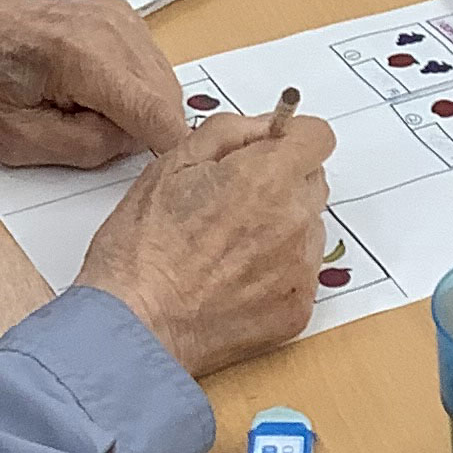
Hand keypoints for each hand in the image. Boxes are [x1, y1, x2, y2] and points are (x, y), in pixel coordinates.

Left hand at [0, 0, 185, 168]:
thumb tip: (132, 142)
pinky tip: (95, 89)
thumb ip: (83, 148)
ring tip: (86, 107)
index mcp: (79, 56)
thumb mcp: (16, 141)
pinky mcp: (124, 15)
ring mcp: (121, 16)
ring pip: (165, 83)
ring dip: (138, 108)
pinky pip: (153, 65)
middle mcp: (110, 27)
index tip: (173, 171)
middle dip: (140, 129)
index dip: (171, 145)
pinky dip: (135, 88)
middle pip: (166, 98)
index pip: (154, 109)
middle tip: (88, 132)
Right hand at [77, 108, 337, 377]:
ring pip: (307, 228)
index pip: (318, 137)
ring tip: (226, 248)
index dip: (291, 139)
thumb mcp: (172, 165)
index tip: (269, 151)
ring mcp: (301, 269)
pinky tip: (232, 280)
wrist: (134, 326)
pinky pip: (300, 273)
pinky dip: (276, 271)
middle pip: (312, 182)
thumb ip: (229, 132)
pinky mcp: (298, 309)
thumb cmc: (141, 248)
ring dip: (281, 228)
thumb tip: (263, 126)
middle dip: (282, 183)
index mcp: (268, 178)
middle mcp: (295, 221)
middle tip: (232, 203)